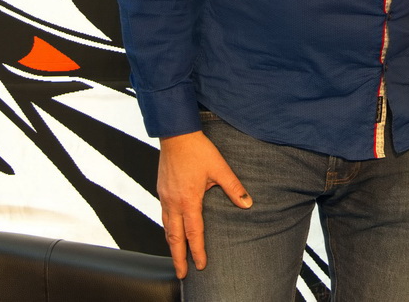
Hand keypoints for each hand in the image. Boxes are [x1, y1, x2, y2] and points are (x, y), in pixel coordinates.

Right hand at [157, 131, 251, 278]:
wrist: (176, 134)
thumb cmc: (198, 150)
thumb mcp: (220, 168)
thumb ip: (234, 188)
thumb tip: (247, 204)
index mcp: (188, 200)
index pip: (193, 233)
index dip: (197, 251)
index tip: (200, 265)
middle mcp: (173, 202)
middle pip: (174, 237)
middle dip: (178, 257)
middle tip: (182, 273)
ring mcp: (165, 196)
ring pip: (166, 227)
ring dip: (172, 244)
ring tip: (176, 256)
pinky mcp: (161, 189)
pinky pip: (163, 215)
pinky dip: (167, 228)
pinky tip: (171, 229)